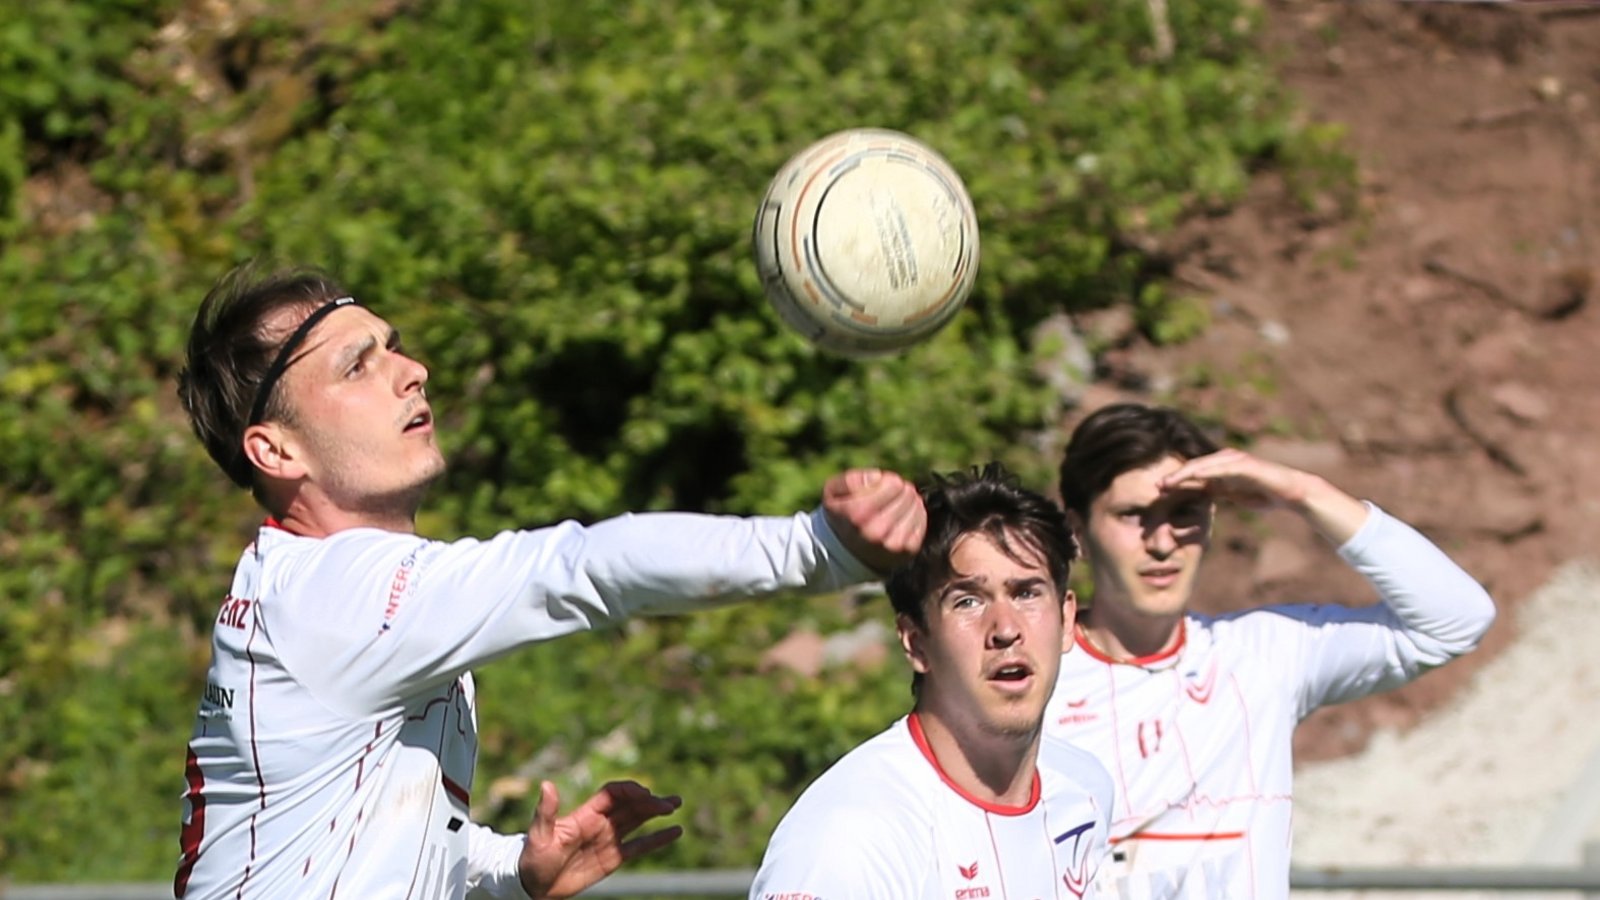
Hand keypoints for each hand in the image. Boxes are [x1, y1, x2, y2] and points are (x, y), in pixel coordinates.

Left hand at [517, 780, 682, 898]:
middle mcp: (601, 823)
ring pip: (638, 821)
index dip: (629, 791)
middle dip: (650, 802)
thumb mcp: (539, 835)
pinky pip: (639, 846)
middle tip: (670, 804)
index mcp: (586, 814)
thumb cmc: (533, 858)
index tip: (645, 794)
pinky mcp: (613, 858)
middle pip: (630, 806)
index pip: (613, 794)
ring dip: (656, 811)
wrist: (533, 885)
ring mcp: (608, 840)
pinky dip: (657, 839)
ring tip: (677, 804)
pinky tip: (675, 832)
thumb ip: (546, 812)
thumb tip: (546, 784)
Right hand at [822, 468, 925, 573]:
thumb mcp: (833, 492)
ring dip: (909, 501)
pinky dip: (915, 515)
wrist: (846, 551)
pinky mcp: (908, 551)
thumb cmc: (842, 514)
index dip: (889, 480)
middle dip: (900, 490)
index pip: (893, 485)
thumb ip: (850, 479)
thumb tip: (877, 477)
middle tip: (889, 495)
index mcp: (857, 514)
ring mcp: (893, 544)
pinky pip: (922, 522)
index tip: (881, 485)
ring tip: (895, 505)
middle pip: (907, 495)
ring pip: (916, 507)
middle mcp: (876, 532)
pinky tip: (902, 516)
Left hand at [1156, 448, 1309, 510]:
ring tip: (1168, 482)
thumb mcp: (1233, 495)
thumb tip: (1199, 498)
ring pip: (1203, 465)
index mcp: (1220, 469)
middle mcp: (1225, 461)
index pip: (1193, 474)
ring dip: (1184, 473)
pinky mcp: (1244, 464)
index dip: (1176, 482)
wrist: (1291, 492)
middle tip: (1157, 486)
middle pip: (1193, 467)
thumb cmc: (1264, 494)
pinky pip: (1221, 467)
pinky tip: (1193, 476)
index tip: (1158, 492)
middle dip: (1175, 477)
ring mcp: (1234, 461)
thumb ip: (1217, 493)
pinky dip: (1206, 471)